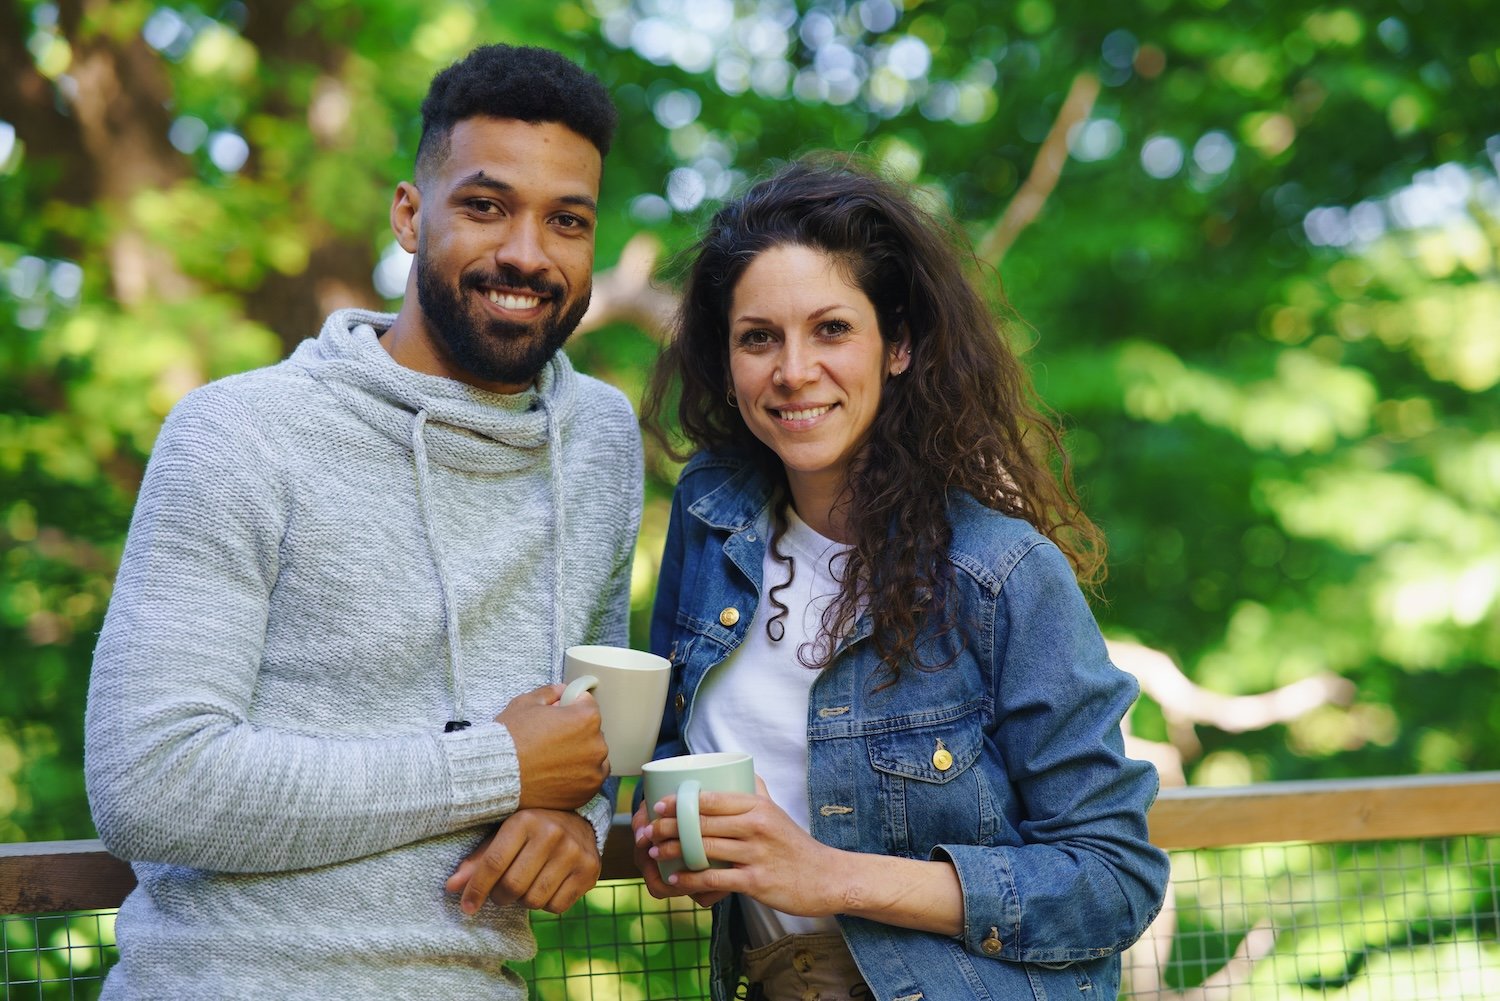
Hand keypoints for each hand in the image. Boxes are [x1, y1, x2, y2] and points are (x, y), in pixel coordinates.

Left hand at [446, 809, 599, 914]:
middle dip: (501, 896)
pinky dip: (547, 904)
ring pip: (534, 900)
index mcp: (525, 820)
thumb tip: (451, 887)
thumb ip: (479, 860)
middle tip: (502, 892)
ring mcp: (574, 852)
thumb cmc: (531, 830)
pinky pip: (557, 906)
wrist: (580, 821)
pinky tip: (548, 886)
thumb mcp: (503, 834)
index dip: (476, 889)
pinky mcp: (590, 870)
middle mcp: (552, 834)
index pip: (494, 863)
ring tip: (527, 885)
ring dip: (524, 900)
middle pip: (513, 886)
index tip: (467, 907)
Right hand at [496, 684, 608, 809]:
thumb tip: (563, 691)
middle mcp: (597, 744)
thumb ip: (550, 693)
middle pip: (591, 731)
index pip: (587, 704)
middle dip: (575, 731)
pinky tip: (558, 774)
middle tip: (550, 738)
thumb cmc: (510, 737)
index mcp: (586, 718)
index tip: (557, 713)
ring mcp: (594, 771)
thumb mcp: (526, 703)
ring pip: (593, 755)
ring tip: (553, 759)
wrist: (496, 775)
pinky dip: (579, 775)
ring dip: (580, 754)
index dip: (569, 705)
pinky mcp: (587, 792)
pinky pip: (590, 778)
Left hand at [640, 776, 836, 916]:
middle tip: (646, 831)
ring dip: (673, 852)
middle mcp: (756, 826)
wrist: (826, 877)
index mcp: (757, 806)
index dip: (679, 801)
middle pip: (701, 823)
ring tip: (654, 852)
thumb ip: (758, 791)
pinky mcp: (756, 881)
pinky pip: (715, 879)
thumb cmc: (796, 845)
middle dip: (668, 827)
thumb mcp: (778, 812)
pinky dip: (691, 880)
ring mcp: (756, 854)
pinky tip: (677, 879)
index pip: (711, 798)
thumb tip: (742, 769)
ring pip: (703, 849)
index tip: (658, 806)